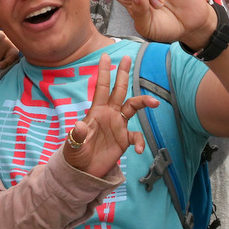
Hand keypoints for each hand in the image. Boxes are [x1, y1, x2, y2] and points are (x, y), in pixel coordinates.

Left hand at [62, 53, 158, 177]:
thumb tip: (79, 125)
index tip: (106, 56)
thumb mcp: (72, 147)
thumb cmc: (75, 156)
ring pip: (133, 107)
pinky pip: (136, 136)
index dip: (103, 72)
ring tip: (155, 102)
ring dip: (143, 102)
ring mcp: (118, 125)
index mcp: (96, 111)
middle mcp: (109, 114)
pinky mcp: (124, 140)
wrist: (84, 172)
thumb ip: (77, 136)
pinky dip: (140, 142)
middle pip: (119, 90)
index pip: (100, 88)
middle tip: (128, 58)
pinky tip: (141, 151)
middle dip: (123, 74)